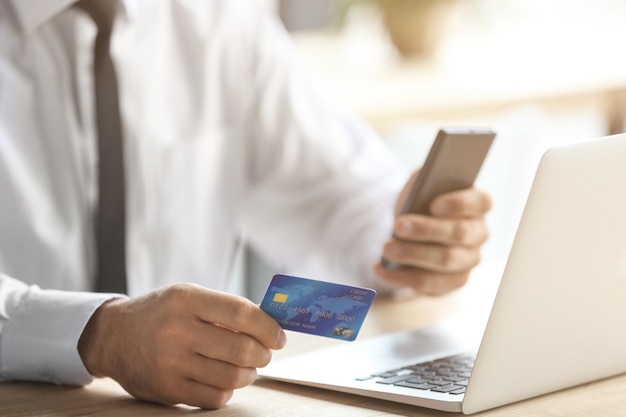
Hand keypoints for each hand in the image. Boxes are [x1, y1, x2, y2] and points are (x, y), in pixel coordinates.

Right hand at [78, 283, 285, 408]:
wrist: (113, 336)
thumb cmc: (161, 313)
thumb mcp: (188, 296)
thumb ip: (225, 309)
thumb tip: (270, 325)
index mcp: (187, 300)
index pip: (242, 314)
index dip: (269, 327)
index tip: (279, 336)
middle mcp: (178, 330)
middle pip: (242, 350)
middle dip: (263, 354)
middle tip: (264, 353)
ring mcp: (171, 363)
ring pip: (232, 377)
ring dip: (250, 374)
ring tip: (247, 367)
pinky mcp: (167, 390)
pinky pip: (215, 398)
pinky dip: (228, 390)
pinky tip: (223, 379)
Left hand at [374, 172, 491, 295]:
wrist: (414, 229)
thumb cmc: (420, 203)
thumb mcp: (421, 185)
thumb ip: (423, 181)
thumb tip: (417, 190)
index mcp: (477, 205)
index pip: (480, 202)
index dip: (459, 204)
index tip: (434, 205)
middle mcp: (479, 233)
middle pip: (460, 233)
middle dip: (427, 230)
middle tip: (399, 226)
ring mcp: (469, 260)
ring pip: (445, 261)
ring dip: (413, 255)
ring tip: (387, 248)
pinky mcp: (453, 282)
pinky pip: (429, 284)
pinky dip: (401, 277)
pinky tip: (380, 268)